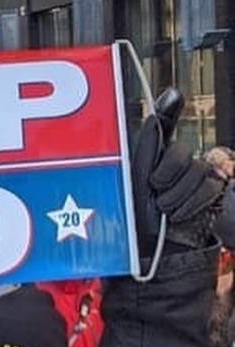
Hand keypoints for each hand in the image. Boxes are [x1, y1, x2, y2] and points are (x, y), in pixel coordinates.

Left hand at [132, 88, 226, 253]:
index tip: (166, 109)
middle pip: (180, 153)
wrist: (153, 251)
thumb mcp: (135, 178)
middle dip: (164, 177)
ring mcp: (196, 178)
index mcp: (152, 157)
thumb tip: (171, 95)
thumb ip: (151, 141)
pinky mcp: (212, 193)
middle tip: (153, 194)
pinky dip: (192, 202)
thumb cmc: (137, 220)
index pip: (161, 129)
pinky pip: (210, 186)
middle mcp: (176, 164)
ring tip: (164, 209)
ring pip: (196, 170)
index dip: (165, 119)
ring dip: (176, 194)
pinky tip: (179, 213)